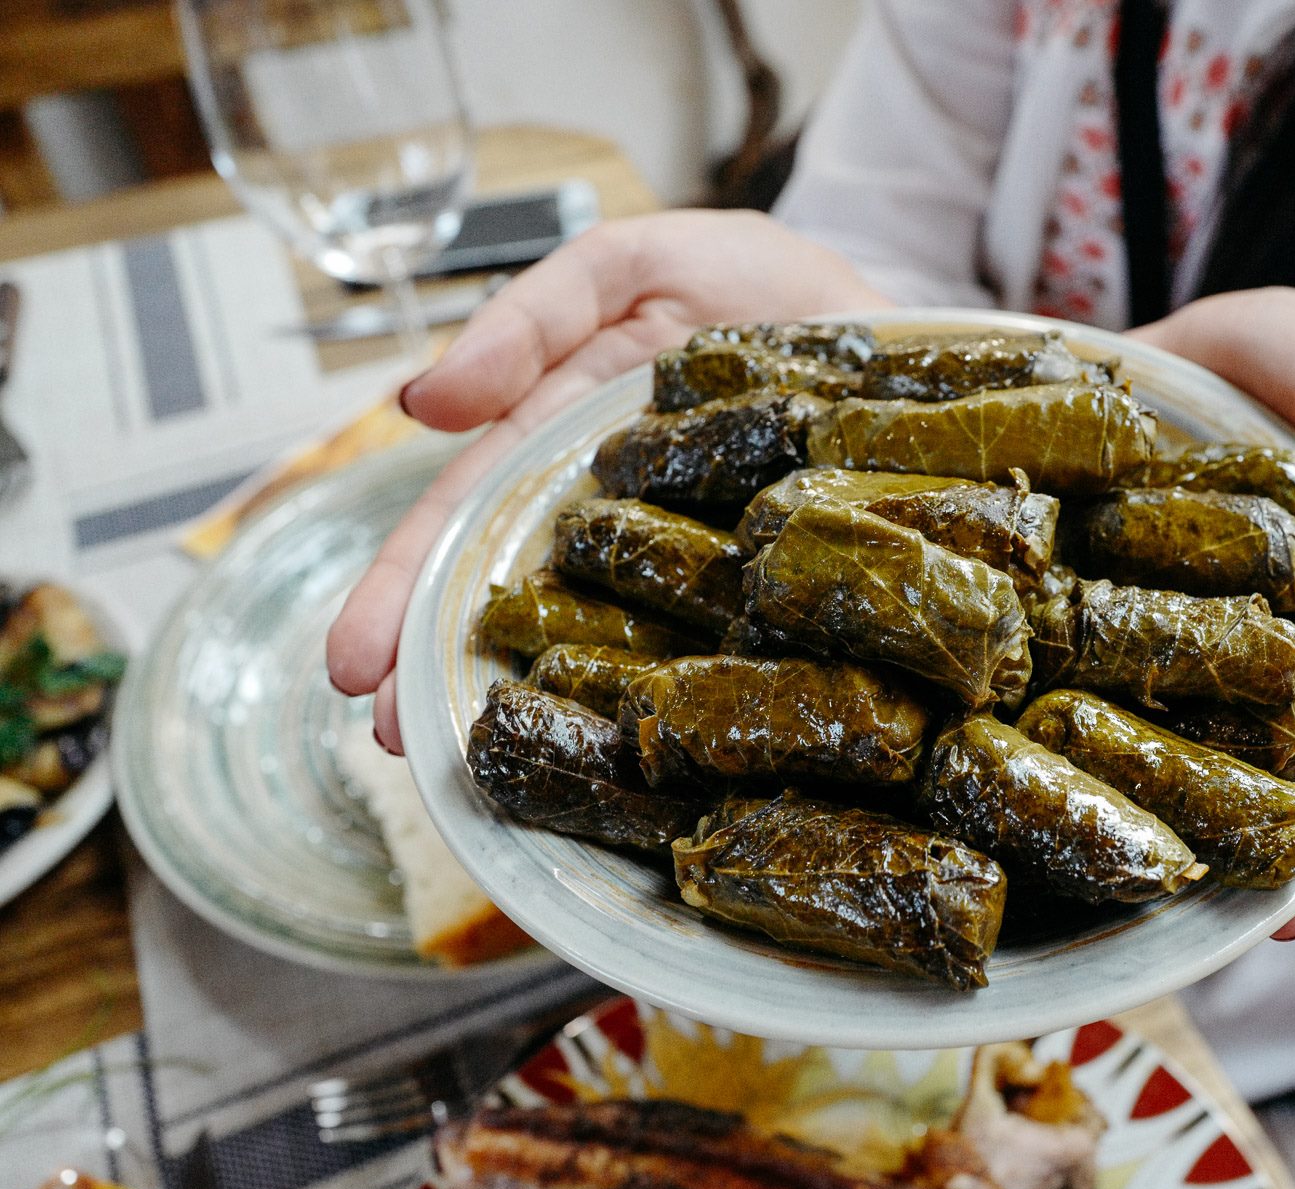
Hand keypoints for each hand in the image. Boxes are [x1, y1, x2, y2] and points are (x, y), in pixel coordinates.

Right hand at [326, 210, 890, 748]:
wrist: (885, 321)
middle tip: (395, 735)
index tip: (355, 668)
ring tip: (467, 757)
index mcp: (562, 447)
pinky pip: (702, 651)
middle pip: (511, 596)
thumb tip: (424, 403)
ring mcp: (683, 564)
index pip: (464, 523)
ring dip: (530, 694)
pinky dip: (656, 700)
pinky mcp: (758, 590)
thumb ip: (534, 320)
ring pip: (591, 638)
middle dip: (442, 665)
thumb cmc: (746, 285)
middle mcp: (611, 522)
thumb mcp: (628, 269)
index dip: (405, 592)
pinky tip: (623, 758)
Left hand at [1131, 287, 1294, 938]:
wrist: (1146, 333)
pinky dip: (1087, 767)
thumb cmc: (1286, 368)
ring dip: (1196, 835)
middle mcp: (1262, 663)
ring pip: (1189, 765)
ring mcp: (1167, 656)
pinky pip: (1087, 708)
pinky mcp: (1080, 639)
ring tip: (1191, 910)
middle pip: (1290, 773)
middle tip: (1285, 926)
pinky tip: (1080, 816)